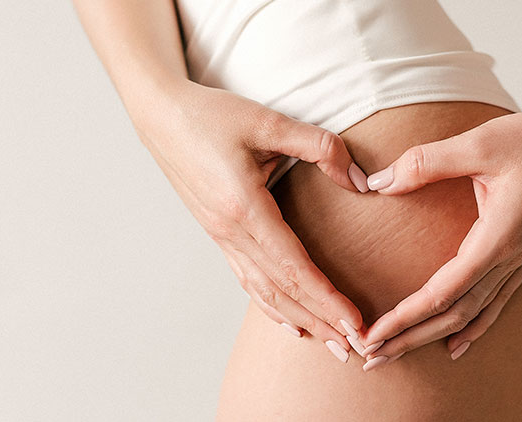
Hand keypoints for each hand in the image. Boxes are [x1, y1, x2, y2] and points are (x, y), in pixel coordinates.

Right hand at [132, 81, 368, 357]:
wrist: (160, 115)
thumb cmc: (212, 115)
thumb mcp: (268, 122)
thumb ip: (320, 147)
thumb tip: (361, 180)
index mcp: (244, 209)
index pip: (294, 268)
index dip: (326, 299)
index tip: (355, 323)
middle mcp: (230, 232)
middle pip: (282, 291)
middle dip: (321, 322)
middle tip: (355, 350)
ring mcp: (221, 237)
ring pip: (264, 292)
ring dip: (300, 320)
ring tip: (330, 344)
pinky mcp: (218, 234)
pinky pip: (247, 280)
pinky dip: (272, 305)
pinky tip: (290, 321)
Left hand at [358, 109, 521, 367]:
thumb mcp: (480, 144)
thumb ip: (426, 163)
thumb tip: (377, 183)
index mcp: (497, 239)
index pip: (442, 292)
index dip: (405, 318)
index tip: (373, 336)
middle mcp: (509, 258)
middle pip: (454, 314)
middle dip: (410, 338)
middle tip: (371, 359)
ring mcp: (518, 259)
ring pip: (473, 313)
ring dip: (433, 336)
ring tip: (400, 354)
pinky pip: (495, 301)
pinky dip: (473, 326)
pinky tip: (459, 342)